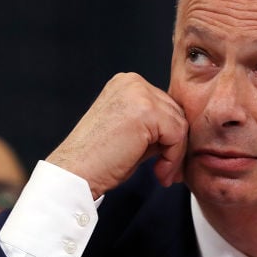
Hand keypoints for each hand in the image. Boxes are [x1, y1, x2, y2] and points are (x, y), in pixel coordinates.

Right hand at [46, 73, 188, 197]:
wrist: (76, 172)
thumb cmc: (98, 159)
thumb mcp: (131, 133)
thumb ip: (154, 125)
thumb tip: (181, 131)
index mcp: (127, 83)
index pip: (166, 106)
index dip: (170, 136)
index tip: (165, 161)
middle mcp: (133, 82)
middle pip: (177, 113)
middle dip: (176, 146)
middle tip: (167, 171)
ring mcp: (140, 93)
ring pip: (180, 124)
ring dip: (175, 155)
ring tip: (161, 174)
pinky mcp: (147, 111)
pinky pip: (178, 135)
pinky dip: (173, 158)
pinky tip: (159, 172)